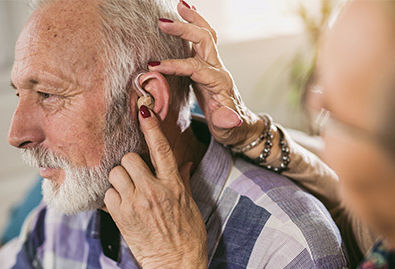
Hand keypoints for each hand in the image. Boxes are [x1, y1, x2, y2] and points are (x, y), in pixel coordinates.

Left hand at [103, 106, 207, 268]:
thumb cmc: (188, 235)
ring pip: (116, 173)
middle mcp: (154, 191)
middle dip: (131, 163)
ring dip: (120, 179)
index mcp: (174, 185)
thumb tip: (183, 163)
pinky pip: (108, 194)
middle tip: (136, 174)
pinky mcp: (121, 217)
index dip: (152, 128)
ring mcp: (135, 204)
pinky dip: (112, 196)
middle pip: (130, 158)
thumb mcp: (190, 204)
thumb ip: (183, 179)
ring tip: (129, 189)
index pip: (162, 149)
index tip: (144, 111)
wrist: (176, 264)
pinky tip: (122, 204)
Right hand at [149, 2, 264, 146]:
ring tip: (180, 4)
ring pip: (206, 35)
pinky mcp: (207, 67)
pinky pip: (202, 41)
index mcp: (219, 83)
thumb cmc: (232, 130)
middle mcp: (218, 70)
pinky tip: (186, 15)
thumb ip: (227, 123)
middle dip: (184, 29)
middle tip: (162, 22)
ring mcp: (213, 66)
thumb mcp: (228, 131)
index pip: (195, 67)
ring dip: (193, 19)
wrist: (241, 127)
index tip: (153, 66)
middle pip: (204, 40)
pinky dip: (194, 26)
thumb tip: (229, 117)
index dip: (174, 65)